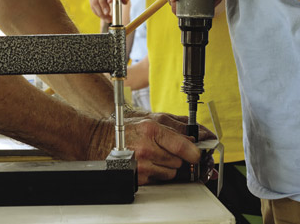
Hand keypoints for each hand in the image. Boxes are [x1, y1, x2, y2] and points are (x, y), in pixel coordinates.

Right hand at [86, 112, 214, 184]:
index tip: (199, 153)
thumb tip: (194, 134)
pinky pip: (160, 180)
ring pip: (172, 172)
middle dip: (179, 156)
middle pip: (179, 160)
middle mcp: (147, 148)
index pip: (182, 144)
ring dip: (169, 166)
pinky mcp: (139, 178)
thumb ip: (174, 125)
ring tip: (156, 155)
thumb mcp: (149, 119)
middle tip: (169, 150)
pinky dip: (159, 173)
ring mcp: (143, 165)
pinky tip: (149, 163)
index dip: (194, 151)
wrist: (100, 141)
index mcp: (152, 129)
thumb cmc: (125, 129)